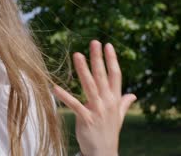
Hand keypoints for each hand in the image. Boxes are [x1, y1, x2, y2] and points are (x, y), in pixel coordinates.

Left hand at [53, 40, 136, 155]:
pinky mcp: (86, 119)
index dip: (112, 60)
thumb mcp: (118, 116)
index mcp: (114, 99)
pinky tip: (55, 87)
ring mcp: (98, 110)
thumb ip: (124, 103)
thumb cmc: (109, 132)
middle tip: (94, 42)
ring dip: (83, 70)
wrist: (104, 152)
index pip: (115, 75)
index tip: (107, 45)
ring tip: (76, 55)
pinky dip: (64, 96)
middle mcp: (107, 102)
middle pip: (102, 76)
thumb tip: (133, 94)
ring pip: (90, 86)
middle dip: (98, 58)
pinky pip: (74, 104)